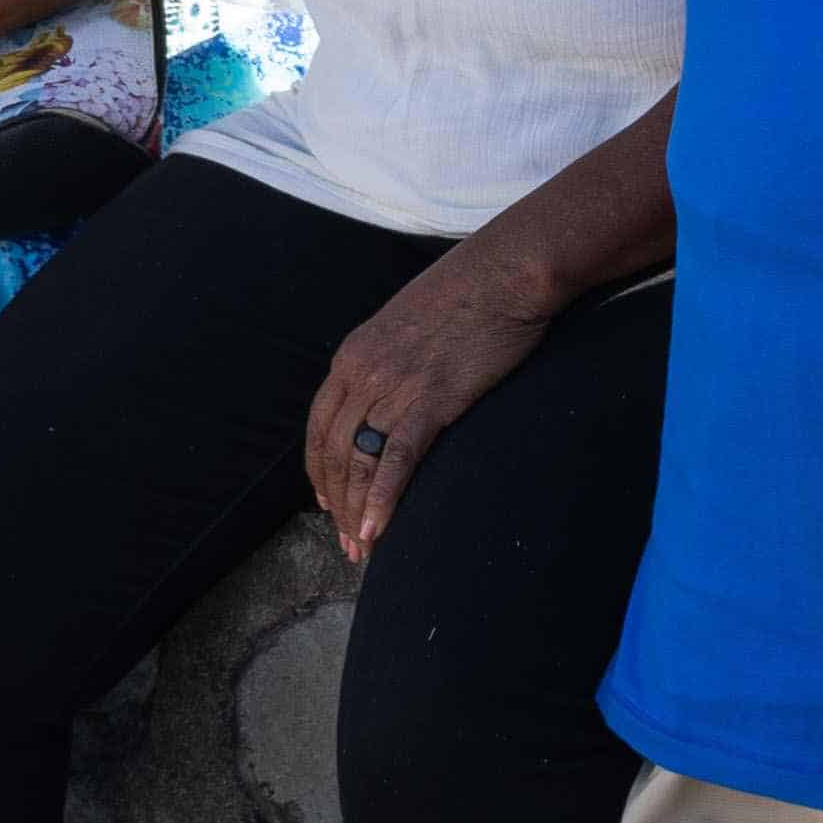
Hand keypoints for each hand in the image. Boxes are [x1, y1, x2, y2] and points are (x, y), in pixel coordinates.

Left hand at [305, 247, 554, 561]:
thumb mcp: (404, 326)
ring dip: (355, 511)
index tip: (326, 503)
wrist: (504, 274)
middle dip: (335, 504)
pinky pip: (396, 459)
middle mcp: (362, 373)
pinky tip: (378, 529)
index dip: (319, 472)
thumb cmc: (465, 295)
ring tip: (361, 547)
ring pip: (359, 461)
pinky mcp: (431, 400)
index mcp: (351, 356)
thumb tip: (386, 397)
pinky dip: (383, 499)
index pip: (319, 427)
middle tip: (345, 542)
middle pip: (333, 452)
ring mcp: (394, 386)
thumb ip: (385, 362)